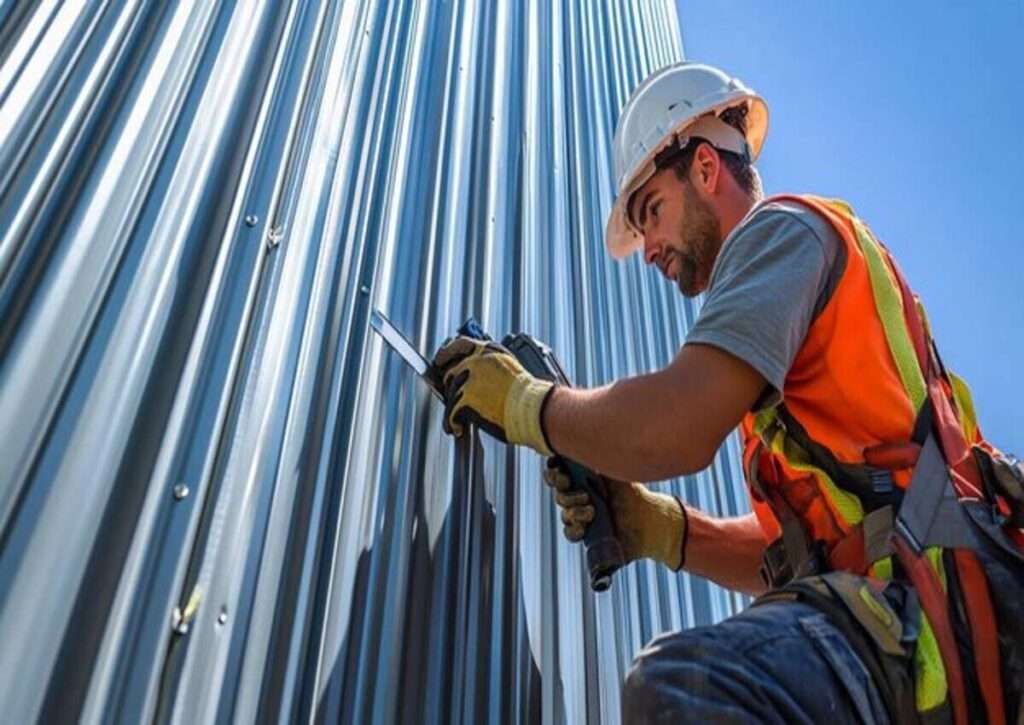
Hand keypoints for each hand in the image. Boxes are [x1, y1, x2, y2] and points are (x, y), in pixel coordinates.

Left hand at [432, 336, 555, 455]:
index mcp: (488, 351)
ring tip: (458, 419)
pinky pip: (451, 412)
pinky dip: (452, 422)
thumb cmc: (528, 394)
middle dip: (450, 386)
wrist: (534, 407)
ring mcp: (468, 380)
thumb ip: (490, 367)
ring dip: (453, 408)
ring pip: (450, 394)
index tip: (440, 360)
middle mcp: (476, 362)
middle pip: (451, 372)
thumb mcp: (509, 368)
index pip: (460, 345)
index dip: (446, 353)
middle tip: (453, 397)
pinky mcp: (464, 399)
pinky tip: (458, 427)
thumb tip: (478, 377)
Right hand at [543, 458, 687, 569]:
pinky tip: (584, 527)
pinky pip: (570, 533)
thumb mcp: (616, 470)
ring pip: (565, 515)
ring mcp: (581, 517)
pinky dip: (574, 529)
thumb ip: (599, 455)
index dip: (554, 474)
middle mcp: (579, 498)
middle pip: (560, 495)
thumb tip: (587, 434)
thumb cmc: (633, 492)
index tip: (561, 473)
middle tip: (585, 495)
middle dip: (567, 494)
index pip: (558, 475)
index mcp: (582, 480)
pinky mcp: (587, 536)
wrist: (649, 520)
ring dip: (574, 512)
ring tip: (592, 511)